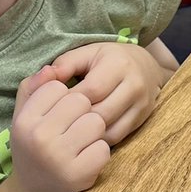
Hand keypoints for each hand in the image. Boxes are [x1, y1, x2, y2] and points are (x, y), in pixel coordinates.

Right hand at [10, 65, 109, 191]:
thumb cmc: (31, 147)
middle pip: (81, 101)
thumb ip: (33, 88)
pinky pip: (104, 148)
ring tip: (80, 142)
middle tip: (73, 128)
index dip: (63, 97)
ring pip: (97, 122)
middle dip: (82, 112)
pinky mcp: (78, 175)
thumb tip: (51, 68)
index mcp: (25, 120)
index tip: (57, 113)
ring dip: (94, 132)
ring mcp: (59, 158)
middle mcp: (39, 138)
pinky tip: (86, 158)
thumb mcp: (23, 116)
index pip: (57, 87)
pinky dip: (100, 153)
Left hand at [51, 41, 169, 145]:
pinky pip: (117, 136)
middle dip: (76, 119)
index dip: (68, 101)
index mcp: (118, 64)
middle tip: (59, 122)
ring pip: (109, 128)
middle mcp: (134, 85)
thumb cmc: (108, 59)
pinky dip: (98, 138)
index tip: (53, 106)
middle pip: (100, 112)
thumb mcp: (87, 53)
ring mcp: (141, 104)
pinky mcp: (142, 119)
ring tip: (70, 128)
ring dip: (86, 132)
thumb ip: (64, 64)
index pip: (90, 91)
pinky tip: (85, 134)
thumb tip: (44, 77)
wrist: (146, 66)